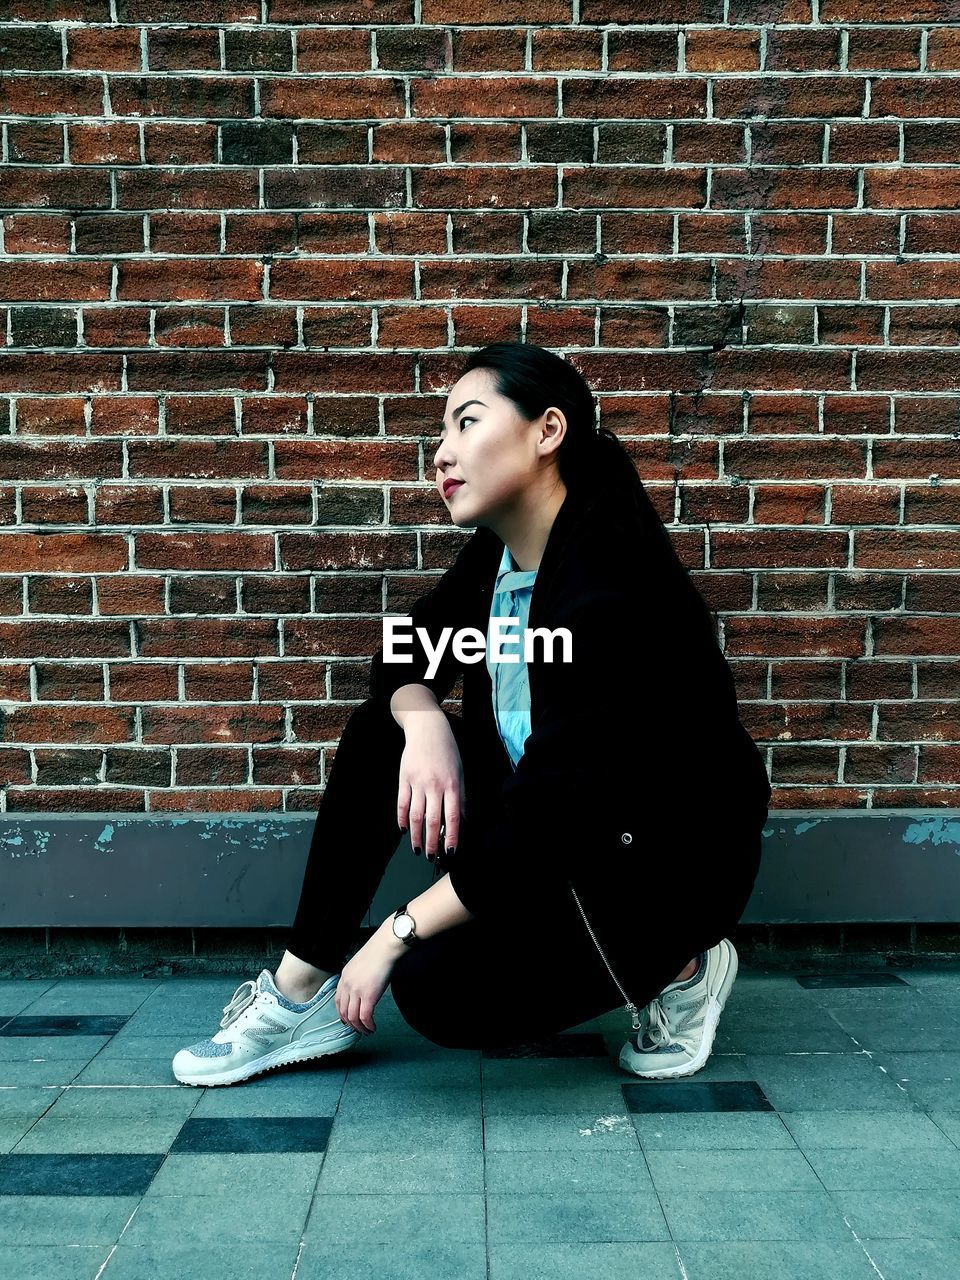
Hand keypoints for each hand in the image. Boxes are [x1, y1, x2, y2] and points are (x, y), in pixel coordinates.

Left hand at [334, 924, 405, 1034]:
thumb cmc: (378, 951)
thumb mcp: (361, 963)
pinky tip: (373, 1027)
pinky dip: (368, 1025)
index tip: (347, 1020)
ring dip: (359, 1028)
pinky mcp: (368, 996)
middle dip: (350, 1024)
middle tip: (358, 1029)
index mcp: (344, 976)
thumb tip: (364, 987)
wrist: (385, 947)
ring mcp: (356, 991)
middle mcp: (347, 984)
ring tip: (367, 1031)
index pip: (338, 1000)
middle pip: (343, 1011)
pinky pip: (365, 1017)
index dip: (342, 1013)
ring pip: (353, 1017)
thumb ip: (358, 976)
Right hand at [397, 711, 465, 861]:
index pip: (453, 817)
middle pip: (432, 820)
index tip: (450, 852)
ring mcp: (417, 782)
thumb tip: (462, 821)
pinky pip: (401, 803)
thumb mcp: (460, 773)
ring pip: (415, 815)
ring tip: (417, 849)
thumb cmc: (447, 752)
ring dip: (415, 835)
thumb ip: (460, 797)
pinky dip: (401, 819)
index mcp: (451, 784)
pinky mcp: (404, 778)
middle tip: (431, 857)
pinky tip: (404, 830)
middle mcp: (434, 785)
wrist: (427, 729)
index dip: (451, 836)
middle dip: (432, 842)